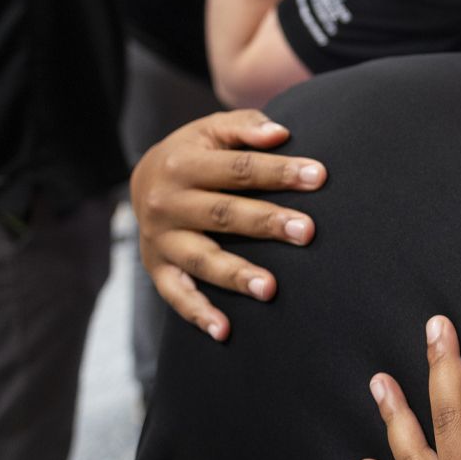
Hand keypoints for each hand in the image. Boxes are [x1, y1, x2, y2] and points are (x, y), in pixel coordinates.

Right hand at [131, 109, 325, 340]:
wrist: (141, 179)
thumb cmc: (195, 152)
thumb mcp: (212, 129)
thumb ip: (246, 128)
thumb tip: (280, 133)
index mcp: (183, 164)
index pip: (239, 169)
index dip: (279, 172)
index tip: (319, 177)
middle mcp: (167, 203)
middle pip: (223, 214)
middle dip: (267, 223)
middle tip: (307, 232)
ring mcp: (161, 239)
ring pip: (202, 259)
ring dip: (236, 275)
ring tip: (270, 289)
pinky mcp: (157, 268)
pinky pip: (176, 296)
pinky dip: (198, 314)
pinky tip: (225, 331)